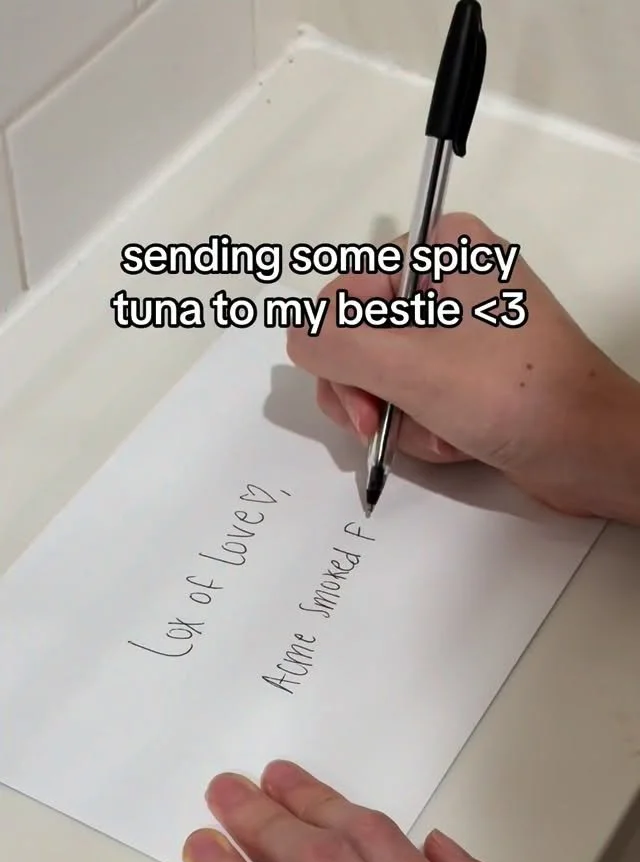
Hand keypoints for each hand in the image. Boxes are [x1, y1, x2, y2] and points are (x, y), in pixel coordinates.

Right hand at [287, 213, 639, 524]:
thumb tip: (301, 341)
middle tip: (387, 425)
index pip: (343, 296)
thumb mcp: (408, 363)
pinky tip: (457, 442)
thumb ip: (333, 344)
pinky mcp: (470, 376)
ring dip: (402, 421)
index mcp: (440, 248)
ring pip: (382, 379)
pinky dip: (427, 431)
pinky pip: (415, 400)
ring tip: (444, 434)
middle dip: (372, 395)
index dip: (340, 356)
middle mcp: (447, 281)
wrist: (590, 452)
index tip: (362, 405)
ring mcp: (459, 332)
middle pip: (358, 340)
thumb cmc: (512, 395)